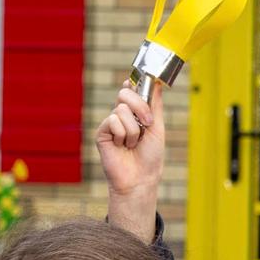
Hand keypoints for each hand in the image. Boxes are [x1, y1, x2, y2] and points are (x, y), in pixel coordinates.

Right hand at [96, 80, 164, 239]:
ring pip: (121, 110)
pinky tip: (121, 147)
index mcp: (135, 112)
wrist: (140, 178)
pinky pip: (112, 121)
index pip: (131, 88)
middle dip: (140, 106)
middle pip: (125, 93)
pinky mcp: (102, 133)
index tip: (142, 88)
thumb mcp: (158, 127)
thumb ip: (155, 104)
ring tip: (133, 144)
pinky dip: (122, 135)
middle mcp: (121, 115)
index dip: (135, 85)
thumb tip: (156, 81)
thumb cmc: (150, 156)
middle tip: (147, 123)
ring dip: (133, 130)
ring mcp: (111, 124)